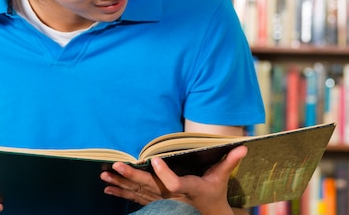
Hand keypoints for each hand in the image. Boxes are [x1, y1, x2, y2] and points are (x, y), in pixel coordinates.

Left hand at [101, 146, 247, 214]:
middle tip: (115, 165)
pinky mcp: (154, 203)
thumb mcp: (221, 178)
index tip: (154, 160)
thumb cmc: (213, 193)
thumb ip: (229, 162)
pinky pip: (135, 199)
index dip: (165, 173)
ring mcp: (161, 202)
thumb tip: (244, 146)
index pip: (175, 183)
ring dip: (120, 184)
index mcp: (187, 189)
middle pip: (149, 187)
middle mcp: (171, 197)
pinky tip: (107, 189)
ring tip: (104, 176)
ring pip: (138, 193)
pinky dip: (121, 194)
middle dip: (131, 176)